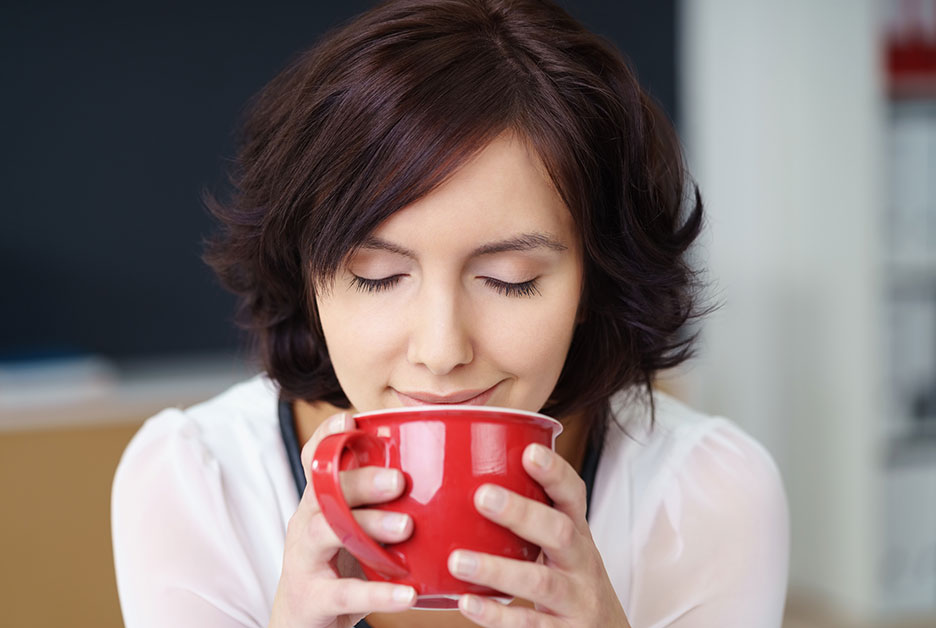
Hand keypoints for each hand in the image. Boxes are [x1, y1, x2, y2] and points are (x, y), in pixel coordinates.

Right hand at [268, 412, 417, 627]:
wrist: (303, 624)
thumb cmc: (341, 569)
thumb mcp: (358, 531)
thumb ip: (387, 504)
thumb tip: (450, 476)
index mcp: (320, 501)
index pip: (316, 460)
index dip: (327, 437)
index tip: (351, 419)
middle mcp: (306, 523)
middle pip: (323, 491)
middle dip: (360, 481)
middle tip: (399, 480)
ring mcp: (304, 560)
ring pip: (325, 532)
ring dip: (367, 525)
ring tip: (406, 526)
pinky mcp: (312, 598)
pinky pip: (344, 592)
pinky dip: (377, 593)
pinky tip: (408, 593)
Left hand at [446, 443, 631, 626]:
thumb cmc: (571, 583)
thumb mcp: (562, 549)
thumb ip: (529, 522)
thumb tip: (466, 480)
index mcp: (578, 534)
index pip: (574, 496)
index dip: (555, 473)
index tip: (529, 452)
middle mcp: (582, 563)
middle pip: (560, 532)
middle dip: (523, 513)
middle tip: (483, 496)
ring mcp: (576, 600)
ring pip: (541, 582)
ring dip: (497, 570)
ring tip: (458, 560)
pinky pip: (530, 624)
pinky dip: (497, 616)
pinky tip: (467, 603)